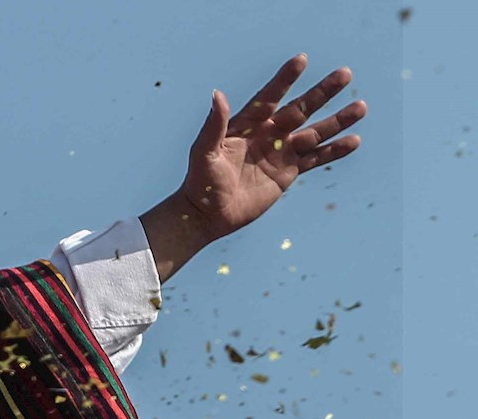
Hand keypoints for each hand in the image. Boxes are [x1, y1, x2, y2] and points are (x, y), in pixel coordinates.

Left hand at [143, 55, 366, 279]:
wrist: (207, 215)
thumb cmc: (200, 182)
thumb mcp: (204, 153)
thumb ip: (214, 125)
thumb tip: (218, 94)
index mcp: (247, 124)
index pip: (269, 96)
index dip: (285, 79)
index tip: (301, 60)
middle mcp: (268, 133)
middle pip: (300, 109)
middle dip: (322, 92)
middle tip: (345, 73)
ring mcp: (280, 152)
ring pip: (315, 132)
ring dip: (338, 120)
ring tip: (361, 106)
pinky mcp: (289, 172)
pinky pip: (316, 159)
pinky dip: (335, 151)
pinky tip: (354, 140)